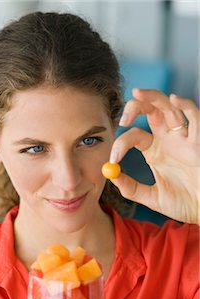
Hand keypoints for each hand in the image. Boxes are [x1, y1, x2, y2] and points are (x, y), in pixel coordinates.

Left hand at [110, 89, 199, 223]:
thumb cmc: (183, 203)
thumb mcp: (152, 197)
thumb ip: (131, 188)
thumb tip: (110, 174)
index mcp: (154, 150)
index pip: (133, 135)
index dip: (120, 144)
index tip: (113, 159)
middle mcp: (168, 139)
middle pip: (150, 111)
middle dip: (135, 107)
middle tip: (122, 117)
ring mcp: (184, 137)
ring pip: (169, 107)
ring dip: (153, 97)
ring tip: (137, 93)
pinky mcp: (199, 141)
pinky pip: (194, 117)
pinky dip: (185, 105)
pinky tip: (173, 100)